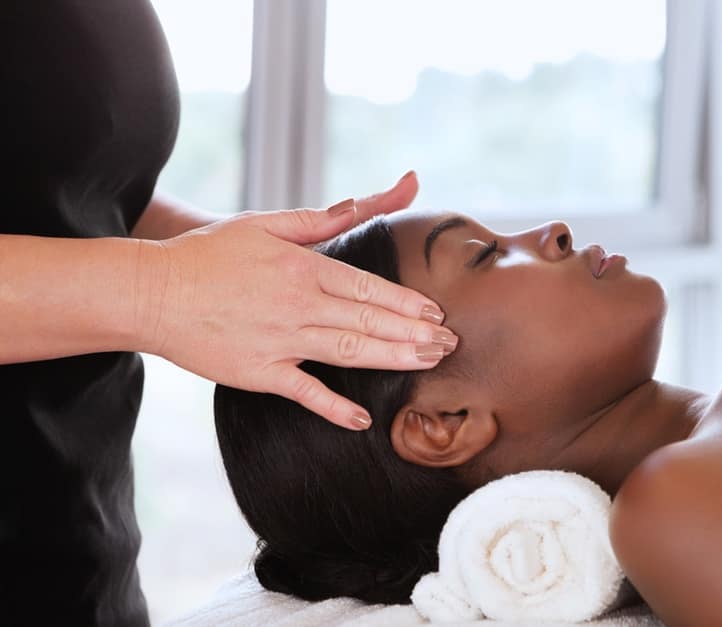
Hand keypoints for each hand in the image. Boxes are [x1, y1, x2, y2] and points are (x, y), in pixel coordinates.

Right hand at [141, 172, 454, 429]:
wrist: (151, 292)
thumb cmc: (209, 254)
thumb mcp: (266, 224)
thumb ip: (320, 219)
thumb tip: (362, 201)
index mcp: (303, 268)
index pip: (368, 288)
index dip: (407, 303)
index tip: (437, 313)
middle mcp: (297, 304)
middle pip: (368, 321)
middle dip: (415, 333)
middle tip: (451, 344)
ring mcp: (279, 341)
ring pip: (347, 352)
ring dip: (392, 359)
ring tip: (428, 363)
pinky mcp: (257, 372)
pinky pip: (302, 393)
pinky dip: (332, 407)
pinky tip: (360, 420)